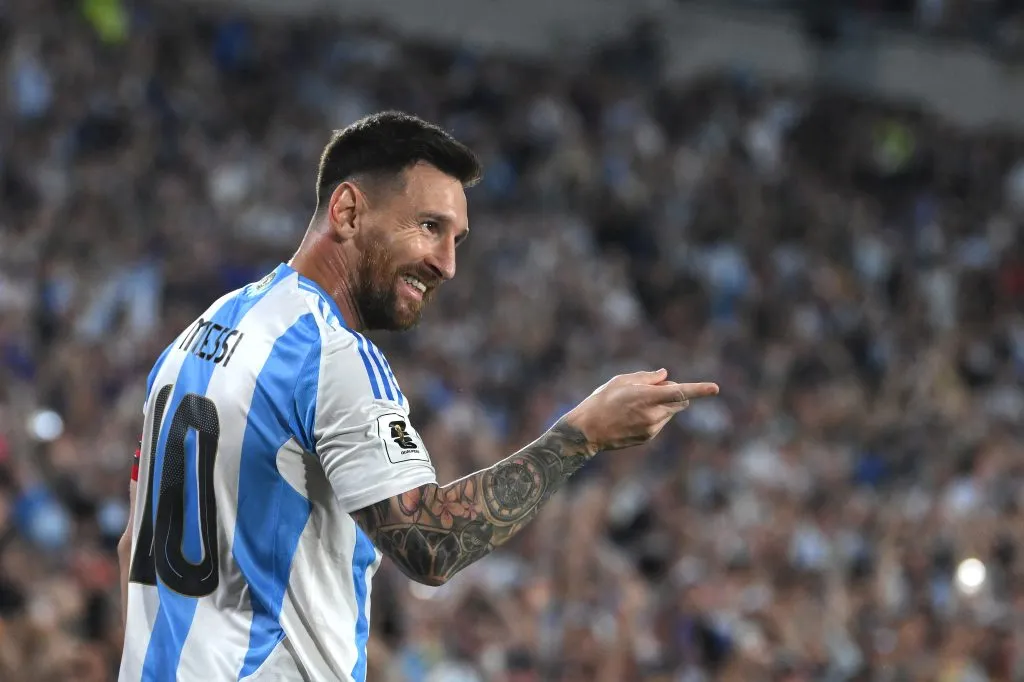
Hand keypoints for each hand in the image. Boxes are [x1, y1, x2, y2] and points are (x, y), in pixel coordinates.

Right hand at [564, 369, 718, 452]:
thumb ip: (646, 378)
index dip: (699, 390)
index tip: (715, 388)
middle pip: (679, 402)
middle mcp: (653, 414)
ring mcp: (652, 428)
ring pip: (670, 412)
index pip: (680, 392)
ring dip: (663, 405)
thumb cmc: (601, 401)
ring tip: (635, 404)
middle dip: (674, 393)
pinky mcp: (648, 437)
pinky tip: (632, 416)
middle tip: (653, 388)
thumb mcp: (620, 381)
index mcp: (647, 397)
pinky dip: (654, 415)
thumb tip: (665, 376)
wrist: (587, 431)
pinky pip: (660, 422)